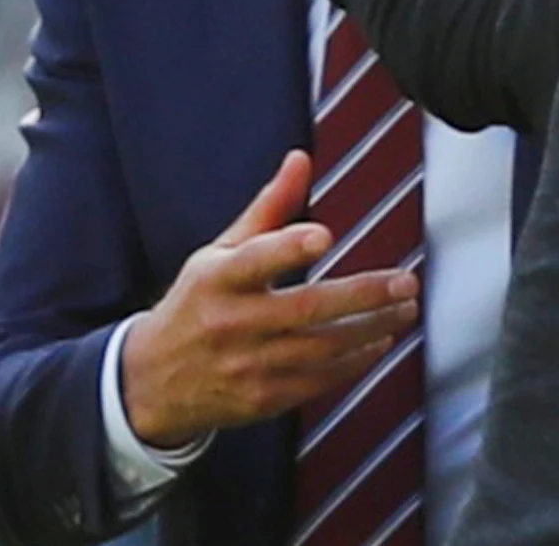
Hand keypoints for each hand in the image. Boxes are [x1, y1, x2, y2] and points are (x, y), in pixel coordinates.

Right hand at [121, 151, 418, 448]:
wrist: (153, 381)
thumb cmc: (196, 303)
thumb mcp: (219, 252)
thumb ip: (269, 209)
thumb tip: (301, 160)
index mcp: (215, 280)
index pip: (253, 260)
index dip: (288, 247)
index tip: (324, 235)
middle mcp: (230, 323)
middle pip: (305, 309)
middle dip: (363, 295)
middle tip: (405, 282)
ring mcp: (247, 365)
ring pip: (321, 349)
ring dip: (371, 329)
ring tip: (404, 308)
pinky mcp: (262, 399)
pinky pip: (318, 381)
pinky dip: (354, 363)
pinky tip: (379, 342)